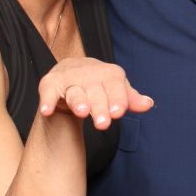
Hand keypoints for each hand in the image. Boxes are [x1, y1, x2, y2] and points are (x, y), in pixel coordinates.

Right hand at [38, 57, 152, 129]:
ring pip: (75, 92)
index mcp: (110, 74)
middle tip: (104, 124)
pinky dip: (48, 100)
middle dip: (100, 107)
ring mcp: (69, 78)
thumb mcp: (117, 90)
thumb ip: (130, 99)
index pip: (115, 86)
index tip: (119, 112)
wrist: (74, 71)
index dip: (118, 99)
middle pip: (96, 92)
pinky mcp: (51, 83)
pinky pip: (48, 92)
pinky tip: (47, 110)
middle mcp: (90, 74)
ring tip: (83, 112)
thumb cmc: (101, 85)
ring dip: (78, 102)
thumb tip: (148, 104)